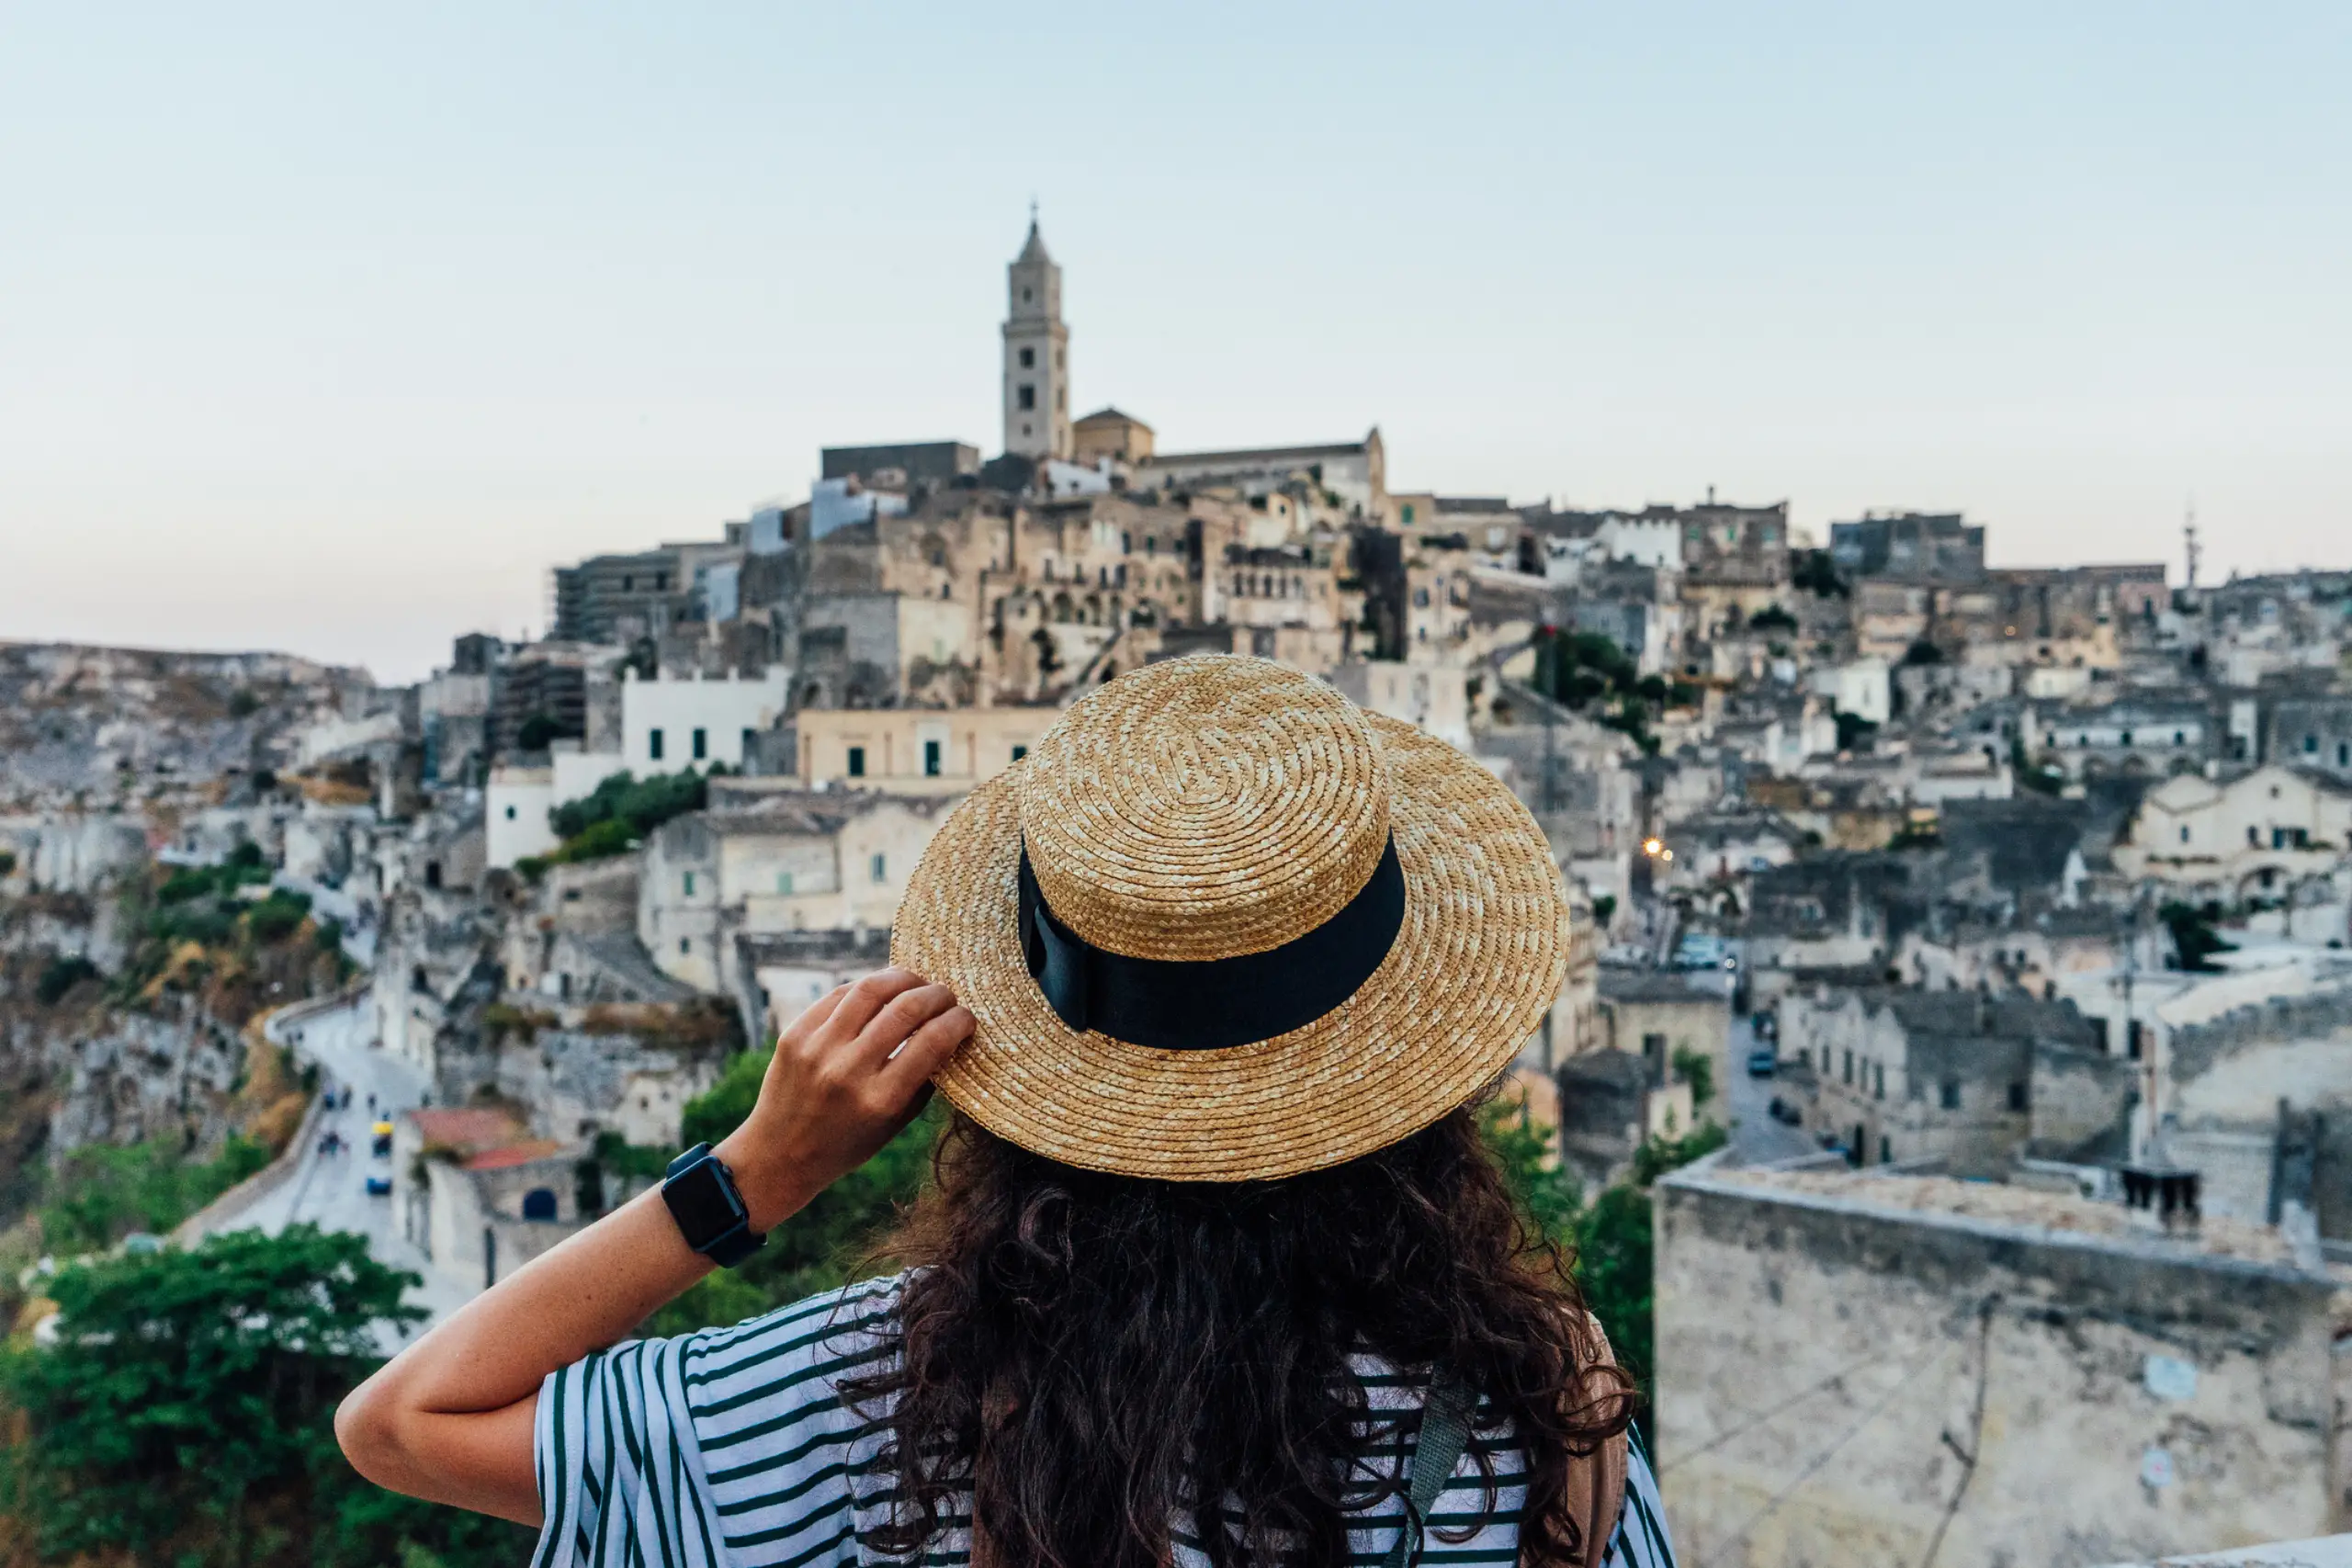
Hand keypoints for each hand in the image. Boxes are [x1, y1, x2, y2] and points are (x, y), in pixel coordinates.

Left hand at [715, 968, 972, 1230]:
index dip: (959, 1021)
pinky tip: (882, 992)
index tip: (967, 1019)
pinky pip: (839, 995)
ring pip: (871, 989)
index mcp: (880, 1100)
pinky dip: (868, 988)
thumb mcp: (895, 1123)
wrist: (778, 1155)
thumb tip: (951, 1034)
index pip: (933, 1041)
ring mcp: (817, 1048)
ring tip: (918, 983)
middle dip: (937, 995)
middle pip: (906, 1008)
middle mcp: (848, 1071)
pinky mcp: (795, 1034)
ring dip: (904, 978)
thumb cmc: (846, 1144)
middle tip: (948, 997)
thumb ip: (924, 1080)